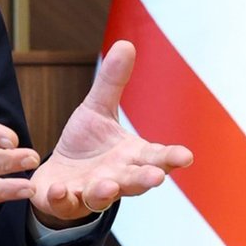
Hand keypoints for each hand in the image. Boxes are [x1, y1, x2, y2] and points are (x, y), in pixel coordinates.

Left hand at [29, 40, 193, 225]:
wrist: (59, 177)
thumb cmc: (87, 144)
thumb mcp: (97, 109)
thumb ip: (112, 83)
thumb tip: (126, 43)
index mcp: (131, 157)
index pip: (155, 157)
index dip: (170, 158)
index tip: (186, 156)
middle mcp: (116, 178)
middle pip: (134, 181)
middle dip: (144, 179)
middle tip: (156, 178)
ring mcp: (90, 193)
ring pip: (102, 196)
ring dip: (105, 192)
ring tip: (108, 185)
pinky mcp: (64, 202)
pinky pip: (63, 203)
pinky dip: (61, 198)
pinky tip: (58, 190)